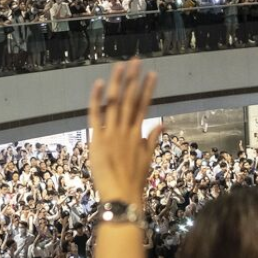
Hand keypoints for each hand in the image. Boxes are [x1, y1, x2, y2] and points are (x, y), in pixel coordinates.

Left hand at [87, 60, 160, 206]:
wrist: (122, 196)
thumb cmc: (134, 181)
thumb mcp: (147, 159)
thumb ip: (152, 140)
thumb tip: (162, 124)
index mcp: (138, 134)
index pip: (143, 105)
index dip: (148, 89)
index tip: (152, 74)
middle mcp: (126, 129)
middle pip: (130, 98)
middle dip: (134, 79)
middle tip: (136, 61)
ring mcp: (112, 133)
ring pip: (115, 102)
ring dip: (118, 82)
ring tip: (122, 66)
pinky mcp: (97, 138)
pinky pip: (95, 115)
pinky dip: (96, 99)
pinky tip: (98, 83)